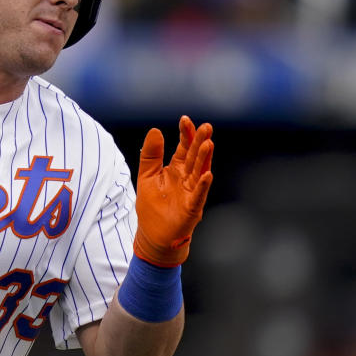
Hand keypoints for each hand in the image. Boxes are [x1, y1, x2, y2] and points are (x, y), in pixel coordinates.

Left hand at [134, 116, 213, 266]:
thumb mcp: (147, 176)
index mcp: (176, 170)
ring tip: (208, 143)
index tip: (185, 119)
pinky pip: (199, 195)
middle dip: (200, 141)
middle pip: (195, 157)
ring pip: (200, 172)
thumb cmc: (152, 207)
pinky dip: (203, 185)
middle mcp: (187, 179)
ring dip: (204, 158)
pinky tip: (207, 174)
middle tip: (206, 126)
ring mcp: (191, 193)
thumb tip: (155, 130)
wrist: (153, 235)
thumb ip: (151, 155)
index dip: (185, 134)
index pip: (183, 148)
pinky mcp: (192, 208)